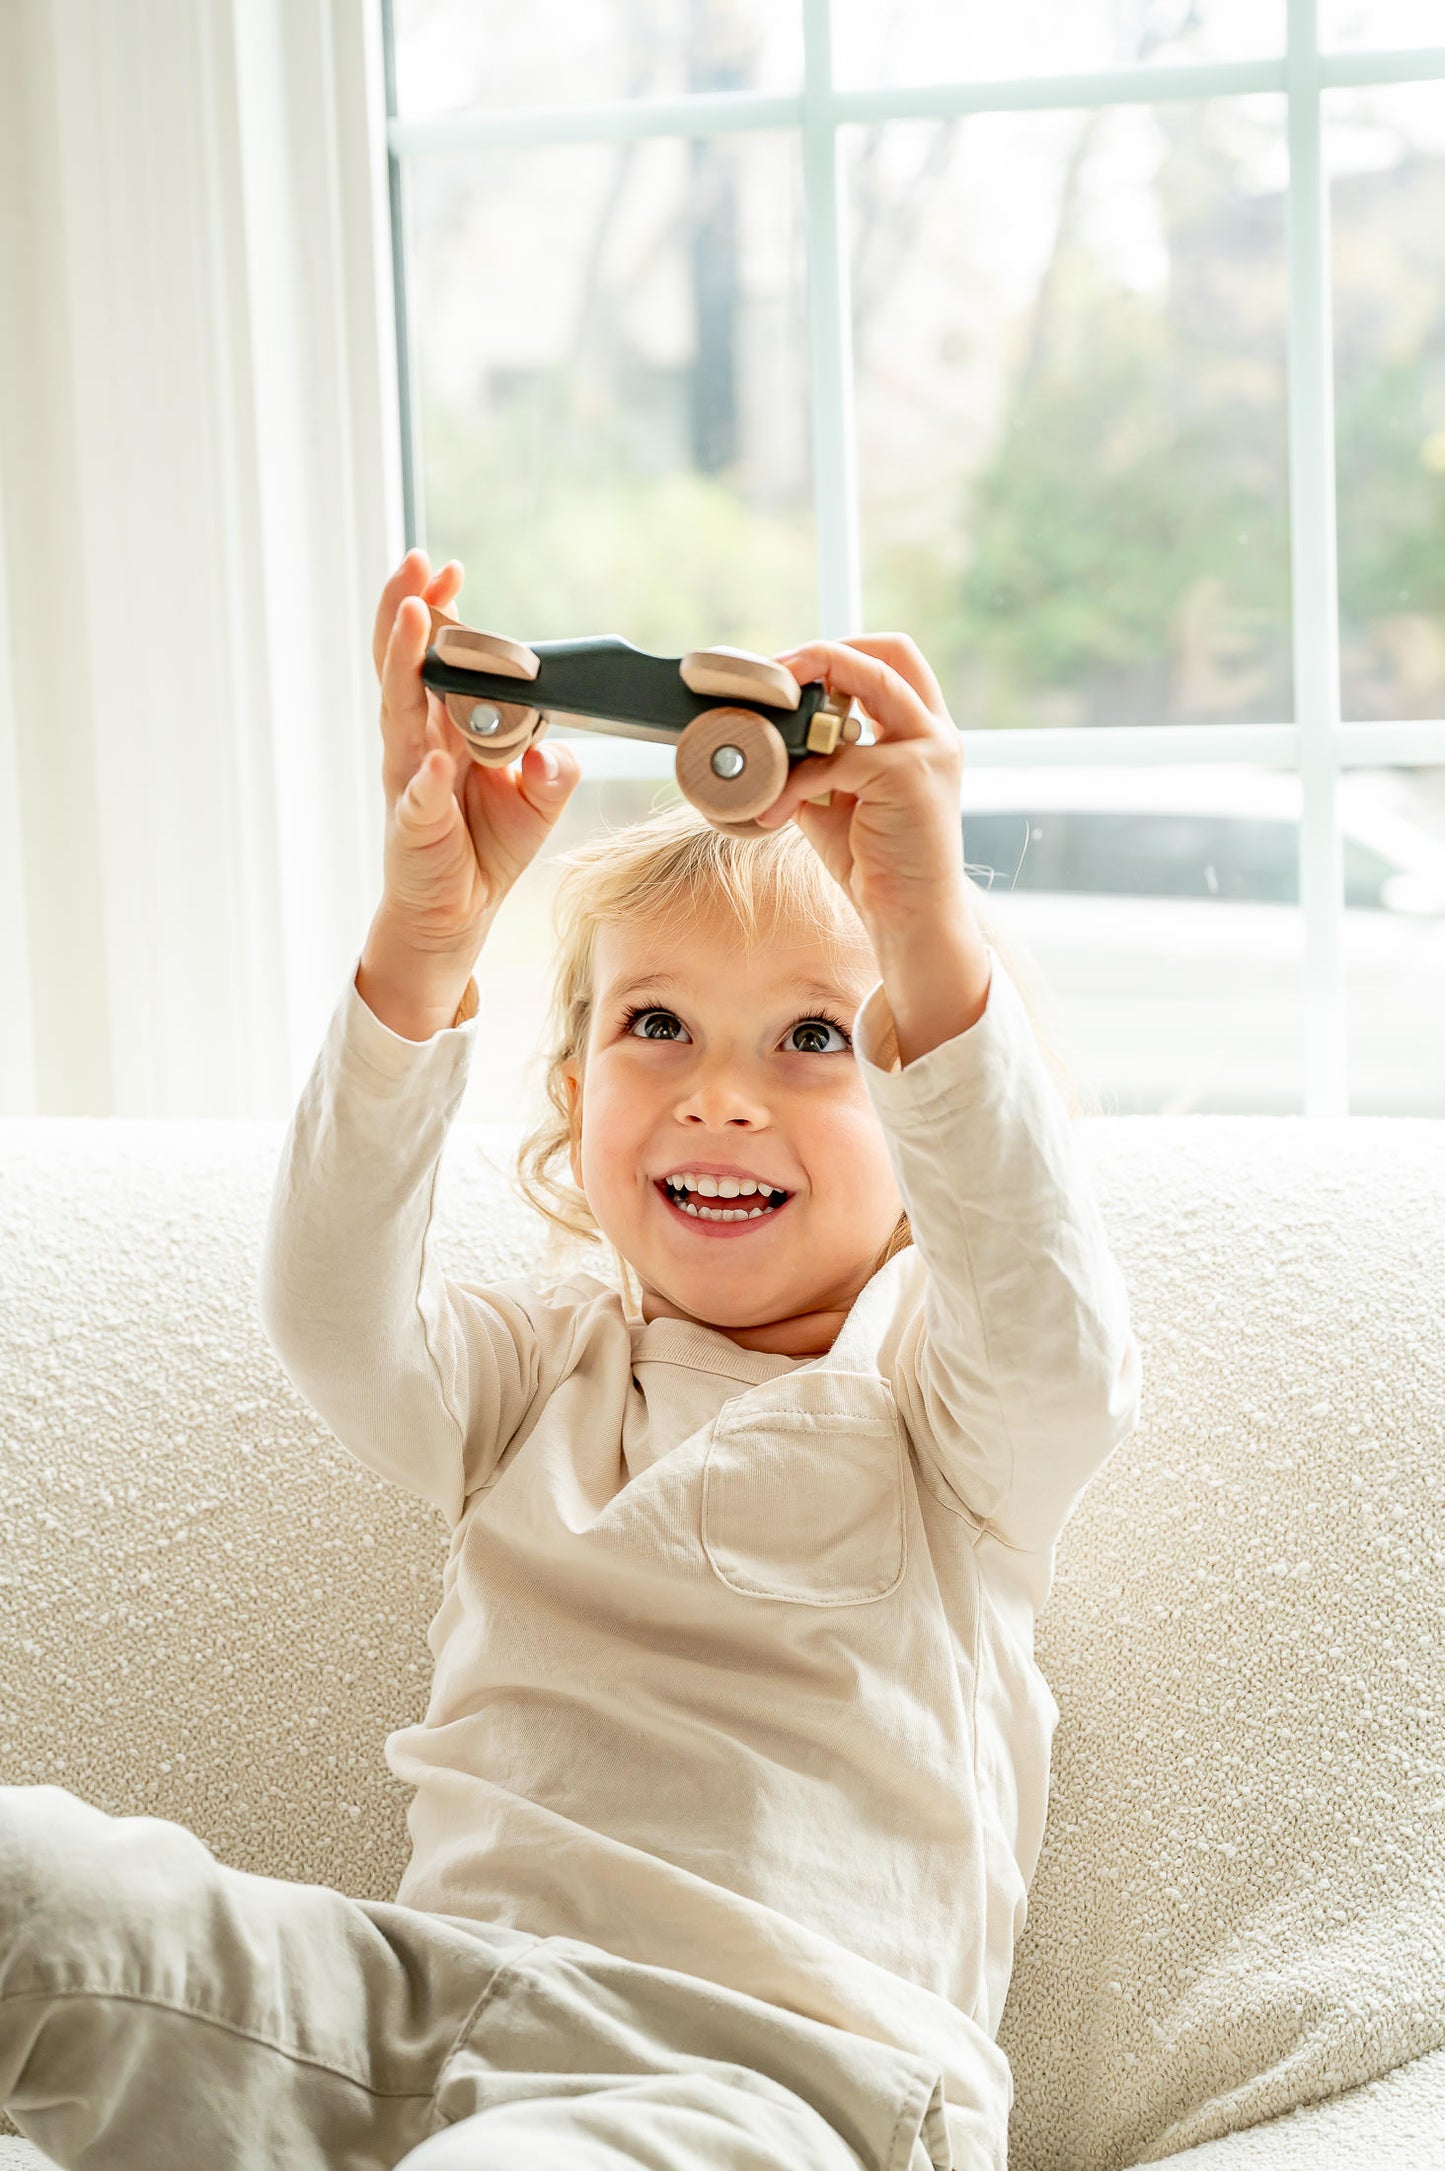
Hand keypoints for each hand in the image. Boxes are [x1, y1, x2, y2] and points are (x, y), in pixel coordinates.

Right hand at [370, 550, 581, 955]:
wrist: (457, 910)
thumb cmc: (487, 845)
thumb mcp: (539, 801)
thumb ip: (556, 768)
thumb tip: (557, 747)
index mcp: (445, 726)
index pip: (435, 657)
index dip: (438, 612)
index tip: (447, 568)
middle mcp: (419, 742)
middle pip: (403, 665)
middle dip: (405, 611)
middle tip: (414, 564)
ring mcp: (410, 779)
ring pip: (400, 712)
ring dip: (405, 663)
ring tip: (411, 618)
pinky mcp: (414, 825)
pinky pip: (420, 797)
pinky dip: (428, 779)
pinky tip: (437, 761)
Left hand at [756, 634, 969, 934]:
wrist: (909, 918)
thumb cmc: (876, 862)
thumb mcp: (839, 798)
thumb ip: (817, 758)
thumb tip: (764, 734)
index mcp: (925, 733)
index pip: (894, 658)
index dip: (842, 650)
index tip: (792, 673)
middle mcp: (935, 732)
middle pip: (889, 651)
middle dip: (825, 651)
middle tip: (776, 675)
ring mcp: (929, 749)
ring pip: (868, 679)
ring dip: (809, 695)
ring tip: (767, 725)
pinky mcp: (908, 775)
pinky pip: (834, 758)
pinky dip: (794, 782)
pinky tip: (774, 812)